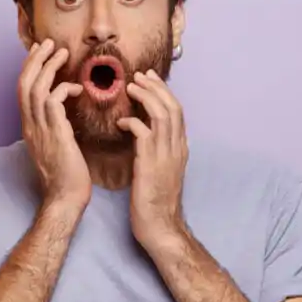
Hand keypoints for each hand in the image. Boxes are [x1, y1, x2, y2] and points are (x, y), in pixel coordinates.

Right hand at [19, 39, 89, 210]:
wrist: (65, 198)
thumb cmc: (66, 176)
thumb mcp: (56, 146)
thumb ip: (56, 126)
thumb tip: (63, 110)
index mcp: (29, 128)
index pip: (22, 91)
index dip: (29, 69)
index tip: (40, 52)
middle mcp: (30, 127)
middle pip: (24, 84)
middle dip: (35, 60)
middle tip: (48, 43)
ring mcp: (40, 131)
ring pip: (36, 89)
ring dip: (49, 67)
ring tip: (61, 52)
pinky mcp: (55, 135)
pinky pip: (53, 103)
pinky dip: (62, 89)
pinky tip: (75, 87)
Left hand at [121, 70, 189, 251]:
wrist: (161, 226)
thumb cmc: (155, 203)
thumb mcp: (161, 172)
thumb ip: (157, 152)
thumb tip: (145, 136)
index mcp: (180, 148)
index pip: (177, 111)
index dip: (164, 92)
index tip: (150, 79)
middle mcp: (177, 148)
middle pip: (172, 106)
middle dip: (156, 87)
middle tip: (140, 75)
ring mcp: (166, 155)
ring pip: (162, 114)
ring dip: (146, 97)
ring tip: (131, 86)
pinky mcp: (151, 164)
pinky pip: (144, 134)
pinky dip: (133, 123)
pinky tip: (121, 122)